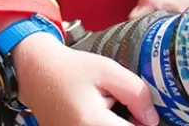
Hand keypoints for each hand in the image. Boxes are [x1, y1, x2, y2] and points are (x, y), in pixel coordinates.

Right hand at [12, 32, 157, 125]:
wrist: (37, 72)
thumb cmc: (70, 69)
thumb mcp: (107, 69)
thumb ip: (136, 93)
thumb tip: (152, 119)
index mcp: (94, 124)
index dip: (145, 123)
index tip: (146, 113)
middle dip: (133, 123)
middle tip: (133, 111)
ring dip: (119, 124)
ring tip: (114, 111)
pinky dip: (107, 124)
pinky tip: (103, 116)